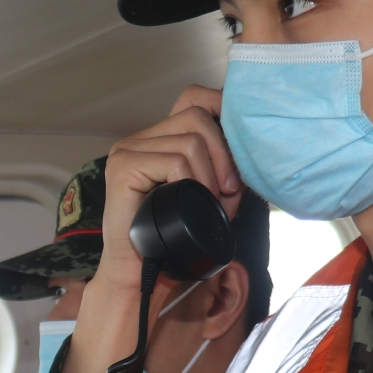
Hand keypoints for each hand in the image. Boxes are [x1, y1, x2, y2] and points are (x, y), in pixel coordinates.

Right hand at [98, 86, 243, 279]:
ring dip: (209, 174)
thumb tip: (250, 145)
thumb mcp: (213, 196)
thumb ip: (229, 168)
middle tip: (229, 188)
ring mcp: (127, 150)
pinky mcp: (122, 167)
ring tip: (209, 200)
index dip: (220, 105)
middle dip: (223, 151)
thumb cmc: (177, 239)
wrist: (144, 274)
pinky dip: (190, 182)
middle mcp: (140, 139)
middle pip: (196, 115)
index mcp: (158, 140)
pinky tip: (188, 201)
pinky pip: (173, 161)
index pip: (193, 98)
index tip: (243, 137)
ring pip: (189, 140)